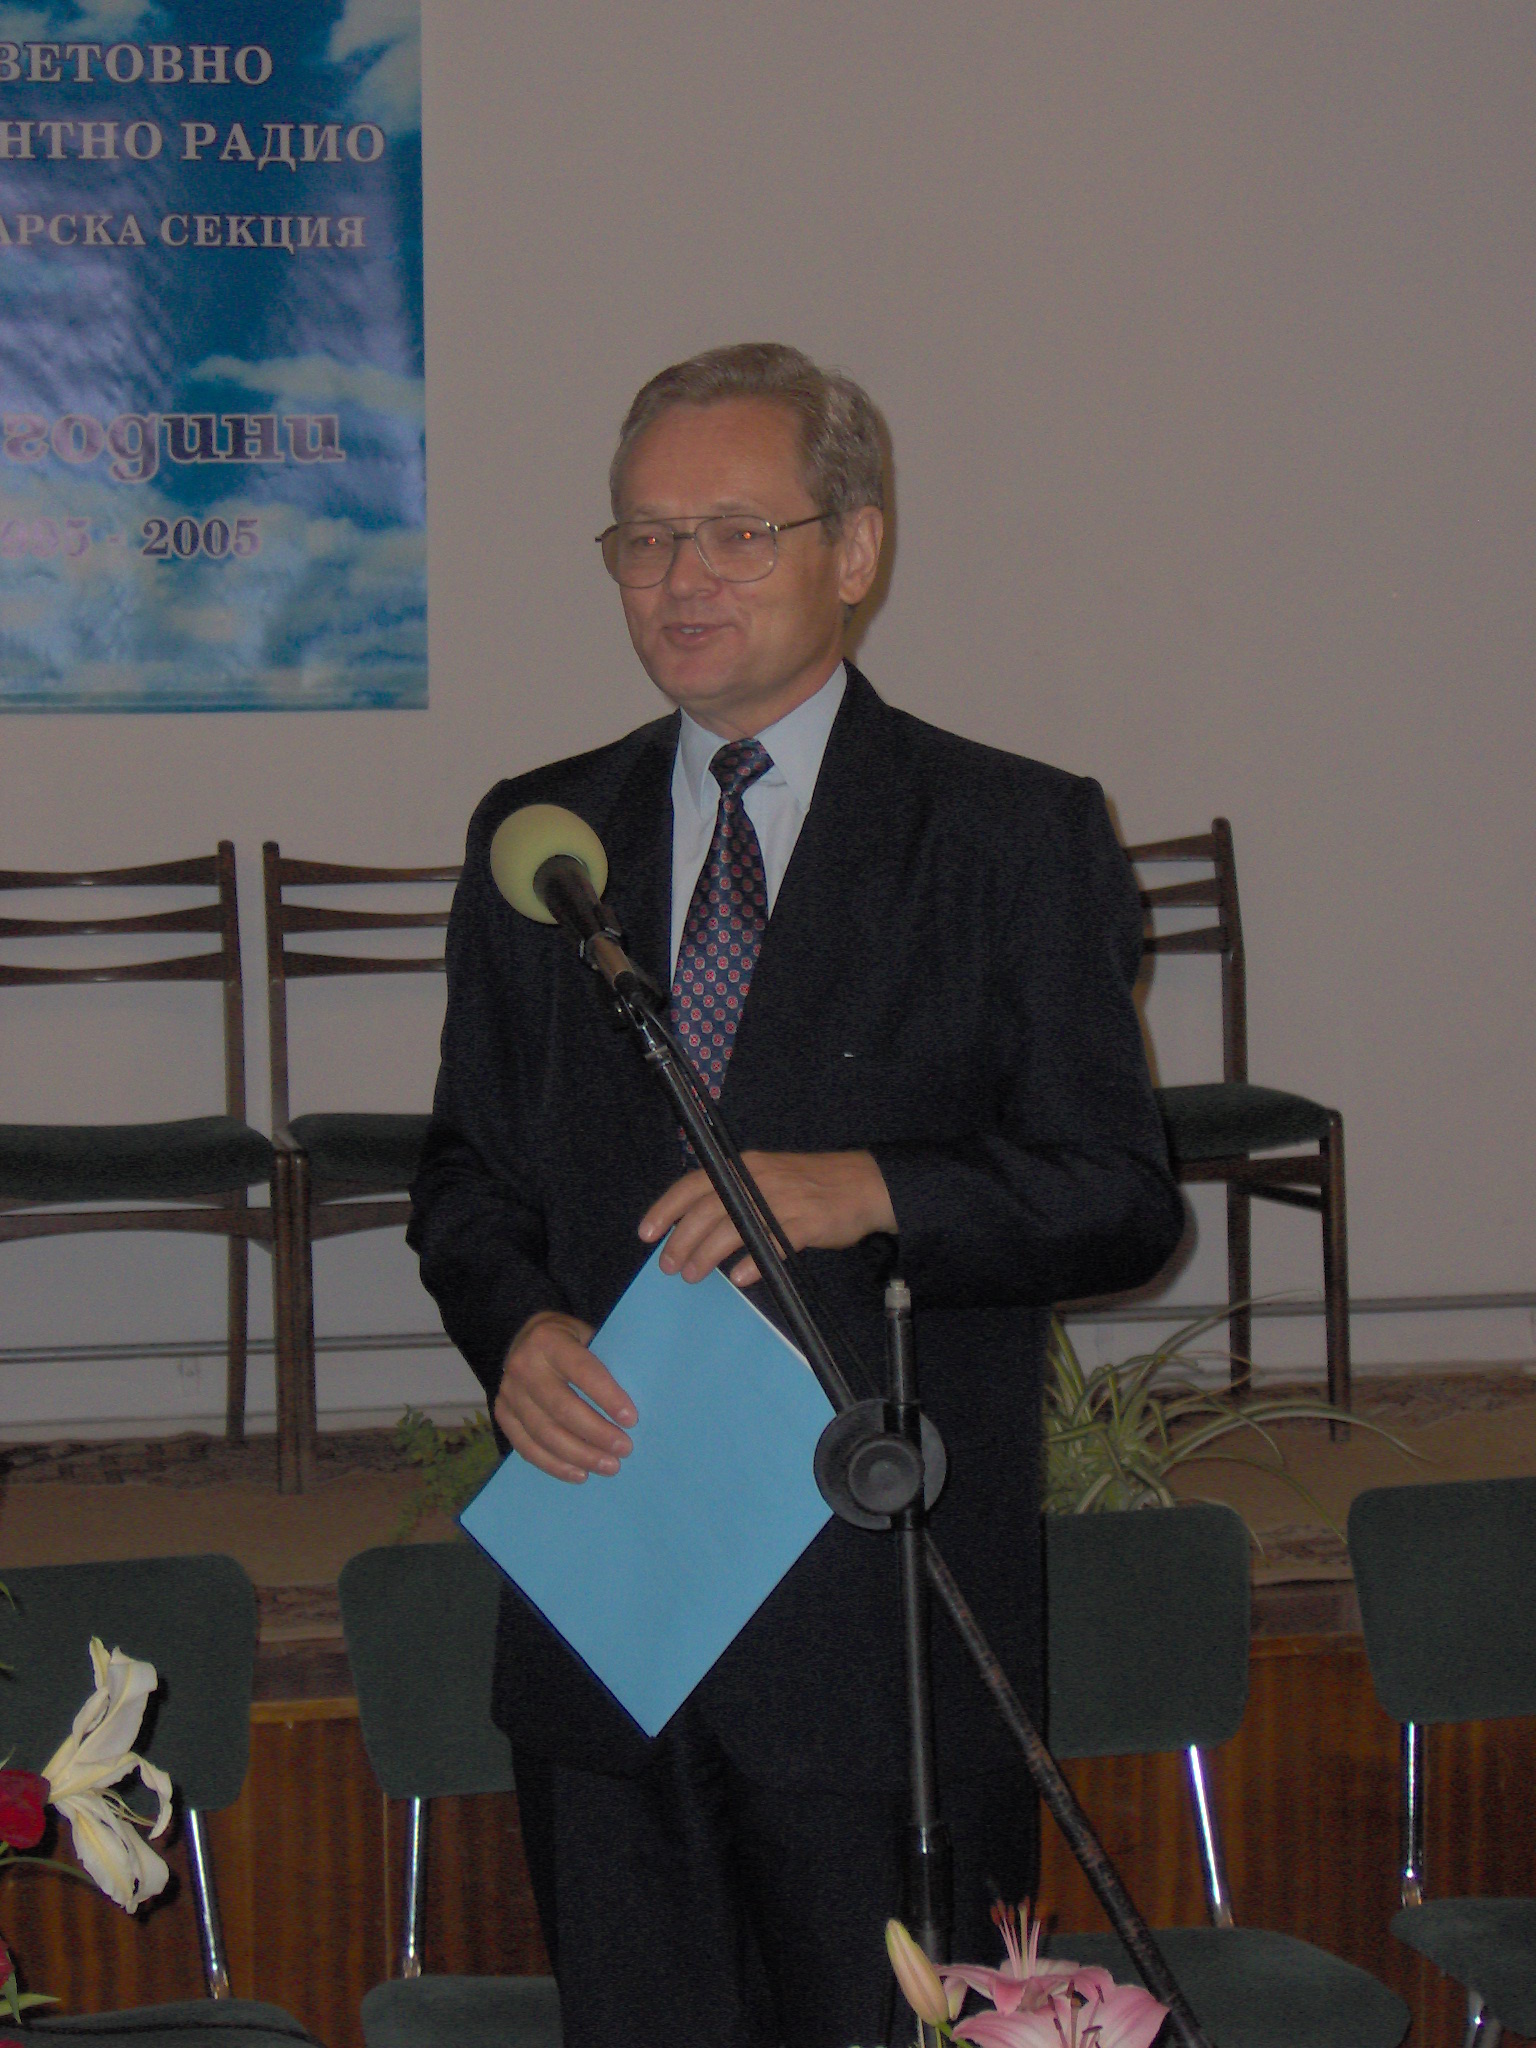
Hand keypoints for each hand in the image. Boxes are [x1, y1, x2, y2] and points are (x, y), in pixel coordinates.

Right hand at [494, 1310, 636, 1483]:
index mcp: (548, 1340)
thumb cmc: (569, 1340)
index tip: (631, 1420)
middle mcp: (523, 1366)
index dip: (608, 1397)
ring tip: (609, 1466)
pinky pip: (527, 1447)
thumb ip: (606, 1360)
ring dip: (580, 1455)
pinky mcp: (502, 1413)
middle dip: (597, 1433)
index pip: (583, 1371)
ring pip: (544, 1433)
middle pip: (562, 1408)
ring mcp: (509, 1392)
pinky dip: (554, 1465)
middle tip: (625, 1449)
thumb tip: (636, 1403)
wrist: (525, 1339)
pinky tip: (580, 1473)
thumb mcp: (587, 1335)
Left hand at [638, 1150, 896, 1285]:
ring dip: (707, 1254)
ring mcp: (782, 1201)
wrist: (864, 1183)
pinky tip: (741, 1277)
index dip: (666, 1208)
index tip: (646, 1233)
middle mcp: (757, 1179)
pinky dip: (754, 1261)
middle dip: (681, 1241)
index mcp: (745, 1166)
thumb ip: (736, 1195)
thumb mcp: (768, 1177)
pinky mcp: (807, 1222)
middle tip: (669, 1267)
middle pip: (707, 1210)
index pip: (694, 1183)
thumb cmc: (812, 1184)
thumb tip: (698, 1226)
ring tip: (694, 1275)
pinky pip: (774, 1244)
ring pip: (733, 1228)